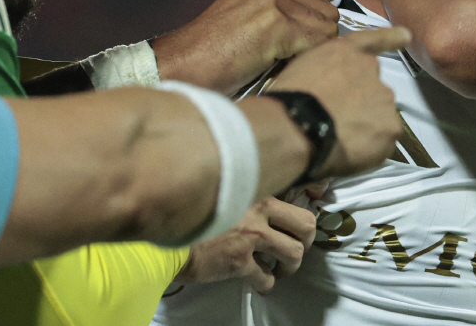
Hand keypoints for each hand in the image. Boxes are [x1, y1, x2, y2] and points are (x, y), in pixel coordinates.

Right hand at [152, 0, 339, 93]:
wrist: (184, 64)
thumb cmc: (214, 52)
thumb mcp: (248, 16)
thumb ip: (280, 12)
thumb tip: (320, 27)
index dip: (314, 25)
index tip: (299, 45)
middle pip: (327, 11)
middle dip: (318, 36)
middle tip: (295, 56)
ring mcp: (273, 2)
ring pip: (327, 28)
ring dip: (314, 49)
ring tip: (287, 61)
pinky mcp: (277, 25)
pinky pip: (319, 42)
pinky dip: (310, 57)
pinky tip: (285, 65)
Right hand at [173, 197, 316, 292]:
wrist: (168, 237)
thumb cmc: (197, 217)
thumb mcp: (231, 198)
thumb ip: (252, 199)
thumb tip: (274, 211)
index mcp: (258, 191)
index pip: (298, 201)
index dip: (302, 221)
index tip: (297, 231)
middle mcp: (259, 210)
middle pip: (307, 226)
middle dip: (305, 243)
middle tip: (293, 251)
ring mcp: (251, 236)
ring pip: (294, 253)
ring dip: (289, 267)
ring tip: (277, 270)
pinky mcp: (239, 261)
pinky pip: (266, 277)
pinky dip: (266, 284)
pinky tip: (259, 283)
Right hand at [271, 27, 406, 177]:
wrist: (296, 126)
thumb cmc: (289, 99)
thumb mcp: (302, 71)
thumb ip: (325, 73)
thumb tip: (332, 90)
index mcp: (345, 53)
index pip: (372, 41)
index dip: (390, 38)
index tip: (406, 36)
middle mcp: (371, 69)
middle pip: (374, 88)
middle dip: (362, 103)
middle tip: (339, 122)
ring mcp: (384, 98)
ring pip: (381, 114)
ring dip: (368, 125)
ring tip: (342, 140)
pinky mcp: (391, 127)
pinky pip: (384, 140)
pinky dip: (372, 147)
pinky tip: (351, 153)